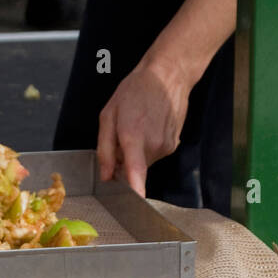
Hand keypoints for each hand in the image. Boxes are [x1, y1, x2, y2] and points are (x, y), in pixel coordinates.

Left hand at [97, 54, 193, 196]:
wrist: (168, 74)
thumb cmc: (135, 91)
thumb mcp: (108, 115)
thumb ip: (104, 149)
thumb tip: (106, 175)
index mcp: (133, 136)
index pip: (136, 171)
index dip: (136, 189)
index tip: (137, 203)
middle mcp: (152, 145)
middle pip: (133, 169)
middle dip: (124, 160)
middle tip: (123, 135)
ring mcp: (165, 147)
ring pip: (143, 163)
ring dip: (137, 152)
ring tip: (139, 125)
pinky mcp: (173, 146)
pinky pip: (154, 155)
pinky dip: (148, 147)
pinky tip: (150, 126)